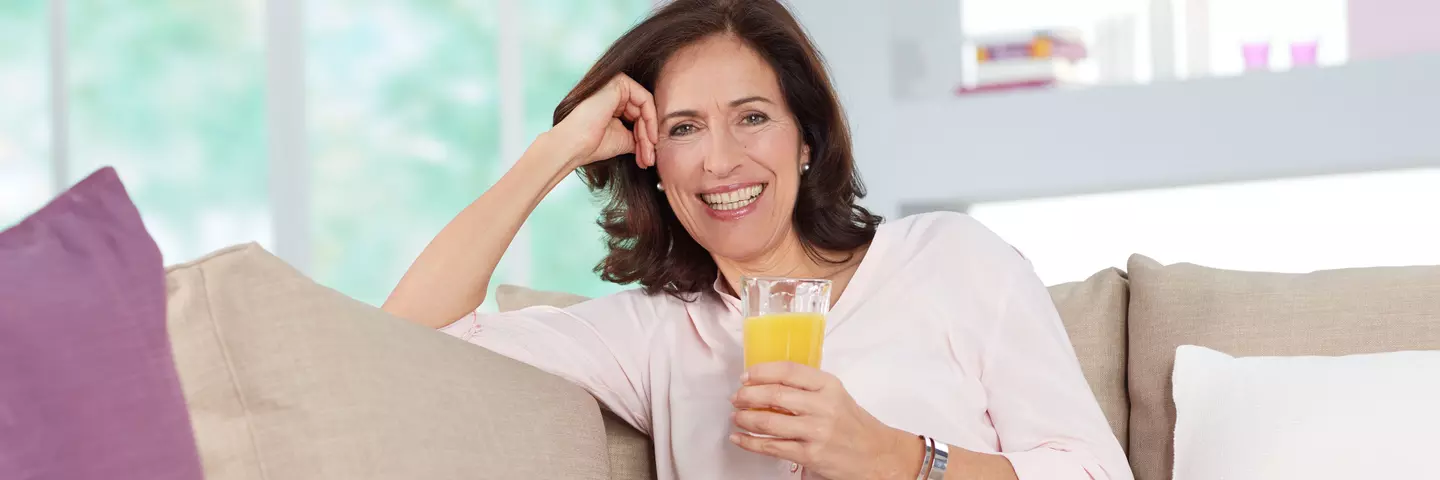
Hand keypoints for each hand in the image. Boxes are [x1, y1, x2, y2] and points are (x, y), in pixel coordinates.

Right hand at [546, 73, 658, 170]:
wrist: (574, 145)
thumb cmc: (592, 144)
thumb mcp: (624, 139)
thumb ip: (638, 136)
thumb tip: (654, 143)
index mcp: (613, 101)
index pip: (639, 117)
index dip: (646, 138)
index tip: (648, 159)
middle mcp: (614, 90)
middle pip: (644, 113)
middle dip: (648, 139)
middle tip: (650, 160)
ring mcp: (616, 84)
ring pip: (646, 108)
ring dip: (649, 134)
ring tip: (648, 154)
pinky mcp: (619, 82)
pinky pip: (645, 100)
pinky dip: (650, 120)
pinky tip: (650, 138)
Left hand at [730, 362, 922, 479]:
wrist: (877, 455)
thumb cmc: (853, 425)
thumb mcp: (835, 396)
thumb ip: (807, 388)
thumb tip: (766, 386)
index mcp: (828, 385)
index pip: (788, 370)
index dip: (761, 372)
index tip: (746, 376)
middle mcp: (822, 406)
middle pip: (774, 394)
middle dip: (748, 395)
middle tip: (737, 397)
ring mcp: (816, 431)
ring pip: (769, 421)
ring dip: (745, 418)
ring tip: (737, 417)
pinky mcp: (810, 455)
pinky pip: (772, 447)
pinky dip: (751, 442)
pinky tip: (740, 438)